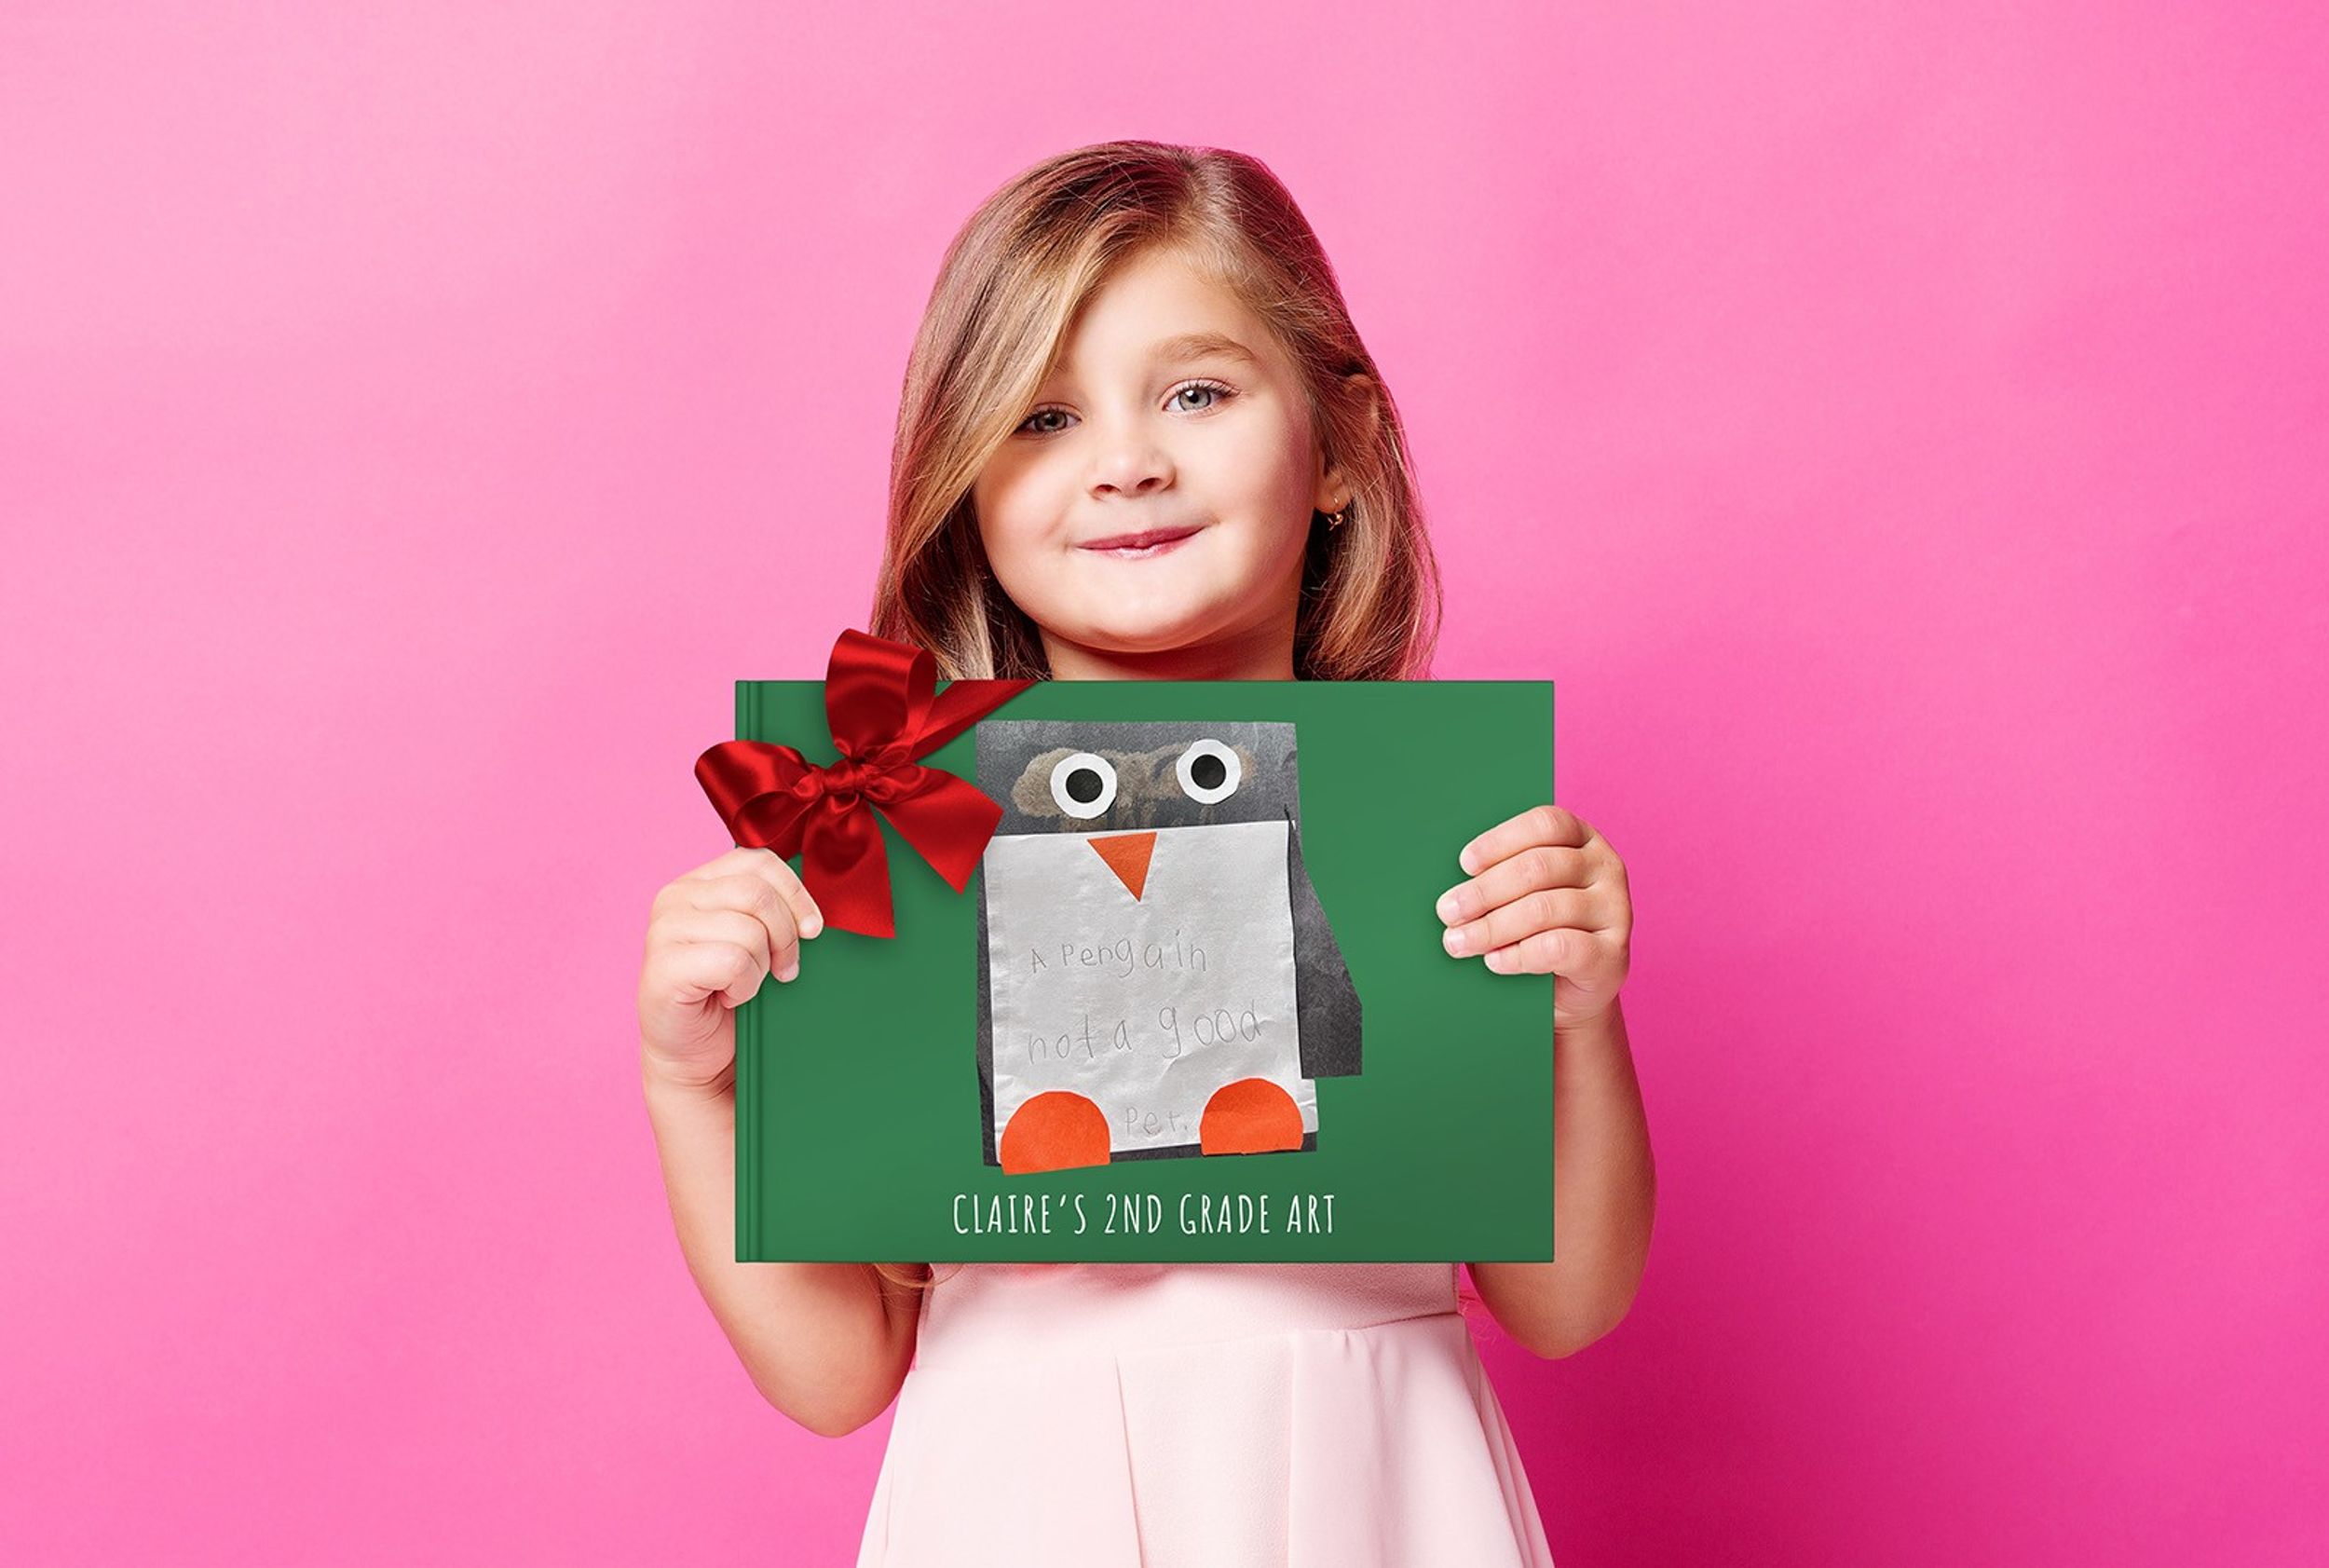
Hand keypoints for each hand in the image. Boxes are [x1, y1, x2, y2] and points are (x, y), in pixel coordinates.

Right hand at [637, 846, 822, 1092]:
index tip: (813, 930)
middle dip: (785, 936)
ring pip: (748, 930)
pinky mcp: (663, 967)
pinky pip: (732, 961)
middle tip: (783, 970)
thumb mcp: (757, 941)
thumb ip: (773, 912)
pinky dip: (743, 987)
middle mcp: (676, 897)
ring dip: (761, 967)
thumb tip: (816, 911)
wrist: (696, 1058)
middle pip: (758, 894)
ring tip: (744, 986)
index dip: (796, 894)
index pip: (760, 862)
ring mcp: (664, 931)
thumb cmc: (729, 997)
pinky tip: (728, 998)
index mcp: (700, 882)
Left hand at [1436, 804, 1631, 1032]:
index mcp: (1583, 839)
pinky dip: (1519, 954)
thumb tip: (1454, 889)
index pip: (1545, 824)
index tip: (1465, 864)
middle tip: (1448, 912)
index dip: (1501, 841)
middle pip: (1538, 868)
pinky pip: (1560, 948)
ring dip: (1492, 927)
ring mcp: (1616, 911)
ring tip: (1458, 941)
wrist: (1571, 992)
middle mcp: (1606, 868)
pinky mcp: (1612, 955)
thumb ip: (1500, 880)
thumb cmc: (1538, 932)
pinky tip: (1494, 961)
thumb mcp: (1522, 895)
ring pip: (1544, 909)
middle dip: (1484, 891)